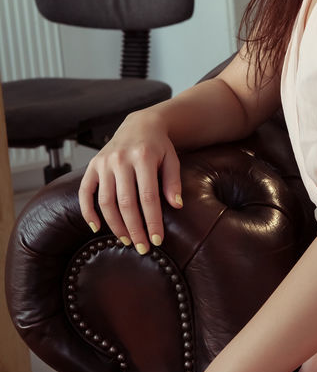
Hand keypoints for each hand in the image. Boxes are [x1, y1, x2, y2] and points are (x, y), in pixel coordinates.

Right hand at [78, 108, 182, 253]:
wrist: (140, 124)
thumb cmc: (159, 146)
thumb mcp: (172, 160)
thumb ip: (173, 182)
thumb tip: (176, 206)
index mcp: (143, 157)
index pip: (148, 196)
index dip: (152, 221)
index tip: (157, 240)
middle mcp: (121, 159)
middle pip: (126, 202)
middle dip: (134, 229)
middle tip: (142, 247)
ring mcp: (104, 162)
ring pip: (105, 201)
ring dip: (115, 225)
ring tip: (126, 240)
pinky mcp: (92, 165)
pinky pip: (85, 192)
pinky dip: (87, 211)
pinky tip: (96, 228)